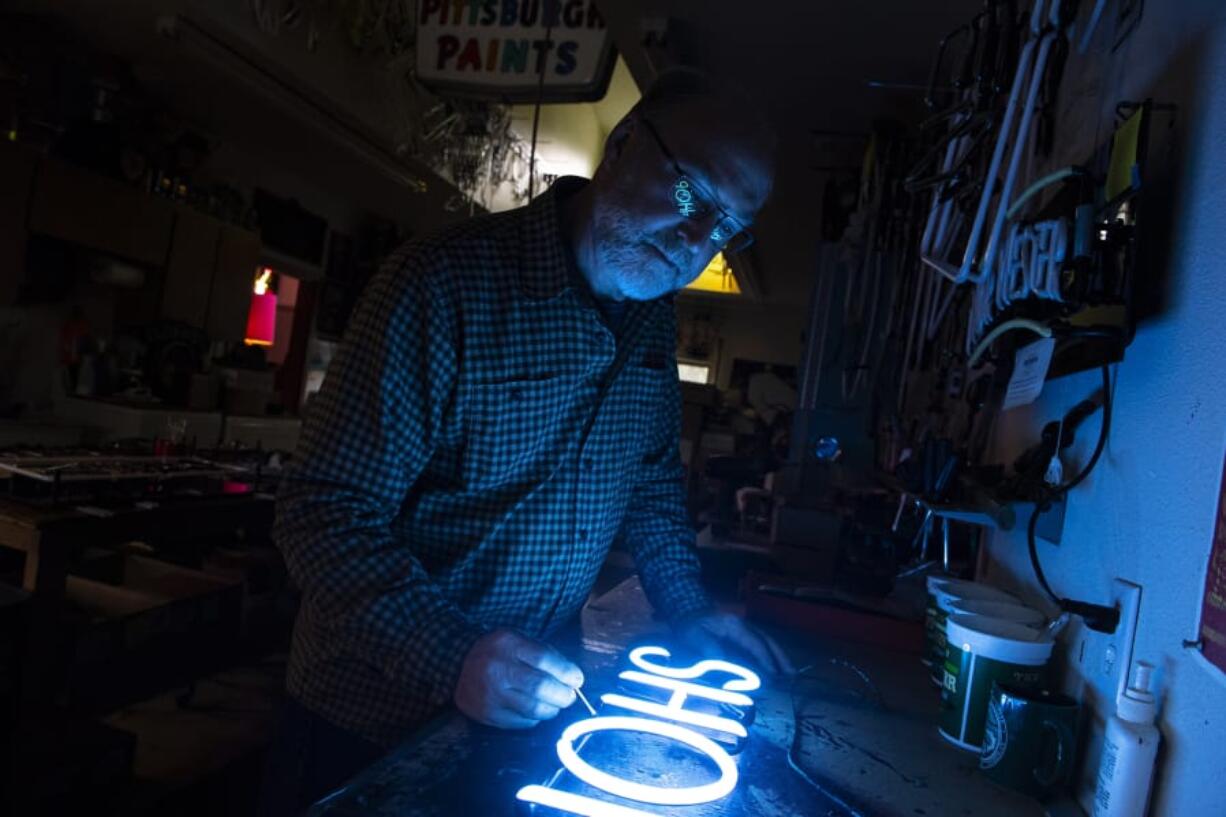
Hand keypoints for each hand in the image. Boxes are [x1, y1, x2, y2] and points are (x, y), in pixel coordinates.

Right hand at [454, 629, 584, 727]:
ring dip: (551, 709)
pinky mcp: (486, 714)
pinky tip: (535, 711)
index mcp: (507, 645)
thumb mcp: (519, 641)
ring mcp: (490, 694)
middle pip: (540, 687)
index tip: (578, 680)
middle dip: (563, 695)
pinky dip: (534, 719)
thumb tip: (573, 679)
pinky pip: (520, 723)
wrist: (458, 663)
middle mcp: (497, 669)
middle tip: (569, 697)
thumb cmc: (498, 652)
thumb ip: (545, 656)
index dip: (566, 672)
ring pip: (533, 709)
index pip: (543, 659)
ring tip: (555, 704)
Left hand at [676, 612, 794, 676]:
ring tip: (789, 672)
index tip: (774, 675)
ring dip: (778, 656)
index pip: (756, 644)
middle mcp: (744, 626)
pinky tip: (773, 666)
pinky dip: (768, 655)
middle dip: (780, 657)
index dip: (766, 660)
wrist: (686, 609)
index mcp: (735, 626)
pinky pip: (759, 644)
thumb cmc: (690, 625)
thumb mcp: (695, 636)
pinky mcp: (741, 634)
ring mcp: (744, 629)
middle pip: (767, 641)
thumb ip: (709, 648)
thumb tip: (725, 663)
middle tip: (792, 674)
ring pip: (766, 642)